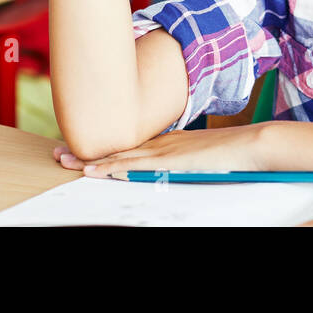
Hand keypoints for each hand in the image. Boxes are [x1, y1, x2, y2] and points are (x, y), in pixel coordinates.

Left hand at [52, 123, 269, 176]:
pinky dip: (110, 167)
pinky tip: (93, 171)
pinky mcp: (168, 161)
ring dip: (90, 160)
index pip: (130, 144)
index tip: (83, 149)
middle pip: (117, 147)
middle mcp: (162, 142)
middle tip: (60, 152)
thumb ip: (190, 161)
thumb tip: (184, 167)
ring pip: (119, 155)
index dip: (104, 147)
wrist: (252, 144)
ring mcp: (164, 150)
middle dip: (87, 151)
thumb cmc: (236, 154)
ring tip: (65, 162)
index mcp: (170, 141)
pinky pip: (133, 165)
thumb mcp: (206, 157)